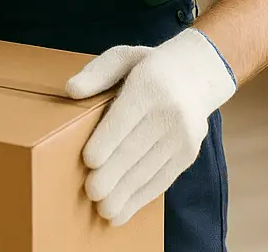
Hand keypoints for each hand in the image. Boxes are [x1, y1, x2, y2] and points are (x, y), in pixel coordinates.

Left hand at [64, 28, 236, 226]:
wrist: (197, 75)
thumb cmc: (148, 67)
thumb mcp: (123, 57)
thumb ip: (96, 73)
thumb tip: (71, 90)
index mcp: (150, 86)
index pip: (125, 118)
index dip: (107, 142)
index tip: (88, 161)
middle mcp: (170, 112)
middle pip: (136, 149)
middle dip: (112, 175)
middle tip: (91, 192)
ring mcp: (183, 136)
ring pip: (148, 170)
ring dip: (126, 194)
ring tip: (104, 211)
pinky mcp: (187, 154)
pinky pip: (162, 179)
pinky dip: (141, 198)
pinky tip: (124, 211)